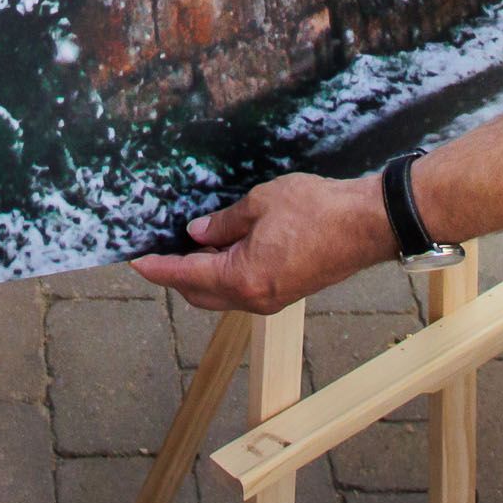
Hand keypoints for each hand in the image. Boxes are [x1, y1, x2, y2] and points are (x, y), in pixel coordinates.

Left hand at [132, 173, 393, 313]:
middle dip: (175, 276)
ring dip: (201, 277)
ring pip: (221, 295)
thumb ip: (224, 221)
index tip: (135, 261)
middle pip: (200, 294)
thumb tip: (198, 232)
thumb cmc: (317, 210)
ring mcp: (272, 299)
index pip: (186, 275)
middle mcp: (254, 298)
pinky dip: (225, 275)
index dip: (157, 268)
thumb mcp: (261, 203)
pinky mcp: (286, 292)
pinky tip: (223, 250)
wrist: (367, 225)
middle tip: (158, 252)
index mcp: (242, 277)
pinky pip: (243, 290)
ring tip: (189, 247)